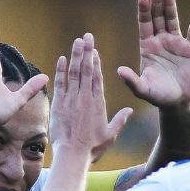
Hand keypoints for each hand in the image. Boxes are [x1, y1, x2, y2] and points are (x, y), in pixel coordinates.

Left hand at [51, 33, 132, 154]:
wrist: (73, 155)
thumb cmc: (92, 148)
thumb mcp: (111, 135)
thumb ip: (120, 121)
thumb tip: (130, 111)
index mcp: (98, 103)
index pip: (98, 78)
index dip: (97, 62)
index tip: (96, 51)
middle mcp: (85, 98)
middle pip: (87, 69)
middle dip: (87, 51)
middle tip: (87, 36)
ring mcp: (71, 99)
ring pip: (75, 72)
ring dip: (76, 55)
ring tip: (77, 41)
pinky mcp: (59, 104)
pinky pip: (60, 83)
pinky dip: (61, 70)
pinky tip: (62, 58)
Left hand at [117, 0, 189, 108]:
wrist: (177, 102)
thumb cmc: (158, 95)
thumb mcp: (143, 89)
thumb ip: (131, 80)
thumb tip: (119, 71)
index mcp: (147, 46)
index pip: (144, 24)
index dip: (143, 11)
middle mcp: (161, 40)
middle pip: (158, 17)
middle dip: (156, 3)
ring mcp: (176, 43)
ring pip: (173, 19)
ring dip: (171, 5)